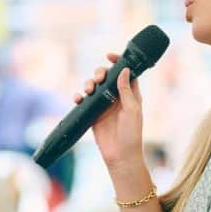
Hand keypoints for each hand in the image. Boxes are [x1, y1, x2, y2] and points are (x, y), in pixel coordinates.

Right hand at [74, 53, 144, 169]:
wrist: (120, 155)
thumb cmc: (131, 134)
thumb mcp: (131, 110)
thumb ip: (126, 90)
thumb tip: (124, 69)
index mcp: (130, 94)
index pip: (125, 72)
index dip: (119, 61)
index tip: (110, 55)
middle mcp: (117, 97)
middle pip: (107, 77)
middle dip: (100, 72)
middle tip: (99, 78)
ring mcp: (104, 105)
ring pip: (94, 86)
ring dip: (89, 83)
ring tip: (89, 90)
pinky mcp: (93, 114)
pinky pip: (84, 101)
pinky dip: (79, 96)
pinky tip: (79, 98)